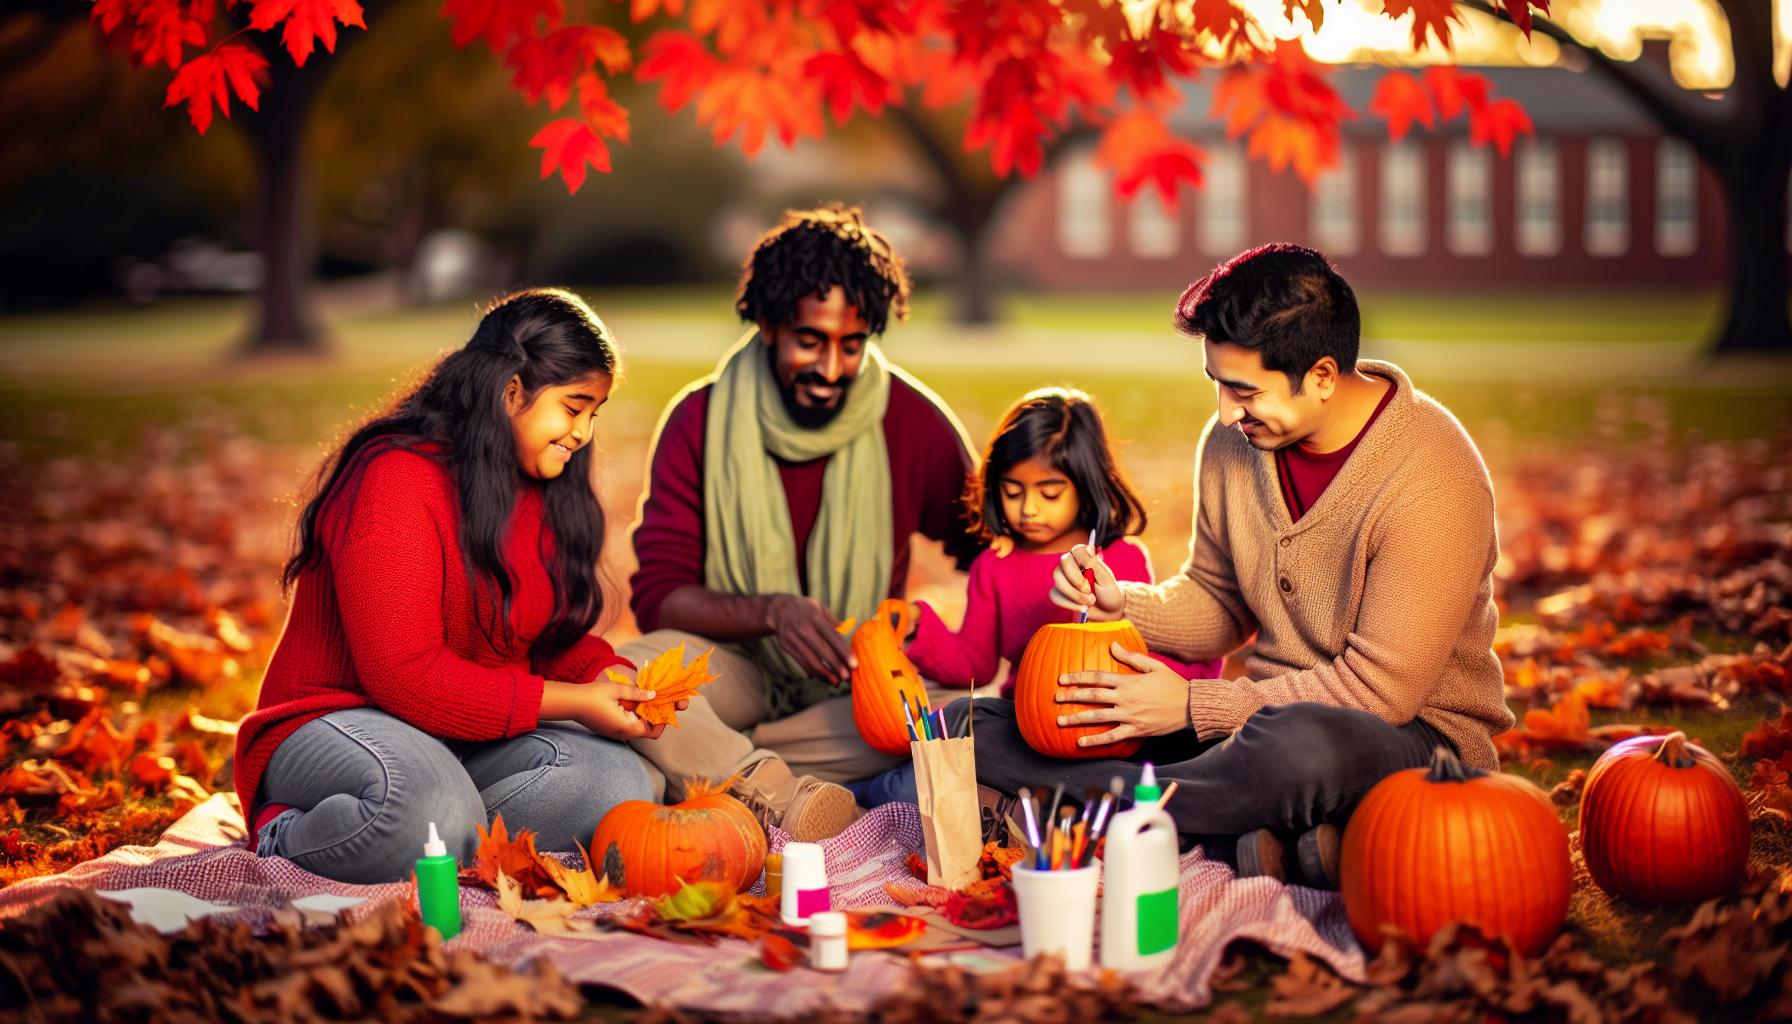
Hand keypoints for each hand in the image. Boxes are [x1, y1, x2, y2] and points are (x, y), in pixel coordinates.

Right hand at [541, 678, 679, 741]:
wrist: (570, 703)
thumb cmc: (592, 696)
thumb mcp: (617, 690)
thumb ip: (637, 694)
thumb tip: (654, 695)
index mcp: (627, 727)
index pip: (653, 731)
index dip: (662, 720)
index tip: (665, 706)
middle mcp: (622, 734)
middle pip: (647, 730)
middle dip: (655, 717)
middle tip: (658, 702)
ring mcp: (615, 733)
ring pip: (637, 729)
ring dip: (644, 717)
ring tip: (647, 700)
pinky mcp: (609, 730)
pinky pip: (627, 726)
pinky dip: (634, 717)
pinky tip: (633, 703)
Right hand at [765, 593, 856, 684]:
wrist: (779, 610)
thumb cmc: (806, 609)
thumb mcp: (820, 608)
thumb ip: (834, 622)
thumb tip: (851, 631)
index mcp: (815, 616)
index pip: (832, 636)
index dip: (844, 652)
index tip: (854, 665)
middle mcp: (802, 627)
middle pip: (823, 651)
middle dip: (837, 667)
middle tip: (848, 678)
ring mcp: (792, 638)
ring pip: (812, 661)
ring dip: (826, 675)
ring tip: (837, 682)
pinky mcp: (786, 647)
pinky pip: (803, 664)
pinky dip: (815, 674)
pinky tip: (825, 678)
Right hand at [1048, 544, 1123, 620]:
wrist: (1108, 611)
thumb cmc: (1109, 591)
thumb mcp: (1105, 578)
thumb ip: (1093, 563)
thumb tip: (1087, 547)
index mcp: (1083, 557)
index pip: (1073, 552)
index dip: (1080, 566)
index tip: (1091, 575)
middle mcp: (1070, 566)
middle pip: (1059, 569)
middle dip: (1076, 584)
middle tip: (1090, 592)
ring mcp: (1063, 580)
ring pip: (1057, 584)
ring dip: (1075, 596)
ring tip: (1090, 602)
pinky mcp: (1059, 594)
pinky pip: (1055, 597)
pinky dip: (1070, 604)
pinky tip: (1083, 608)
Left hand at [1053, 643, 1187, 746]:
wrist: (1190, 707)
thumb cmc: (1172, 684)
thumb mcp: (1153, 666)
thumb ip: (1131, 657)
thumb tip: (1112, 645)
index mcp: (1128, 682)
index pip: (1097, 677)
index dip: (1077, 677)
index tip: (1061, 679)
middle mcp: (1125, 699)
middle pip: (1092, 696)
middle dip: (1071, 696)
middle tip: (1055, 698)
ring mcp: (1129, 716)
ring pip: (1098, 717)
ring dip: (1077, 719)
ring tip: (1059, 721)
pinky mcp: (1135, 731)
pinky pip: (1111, 737)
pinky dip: (1095, 741)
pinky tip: (1080, 742)